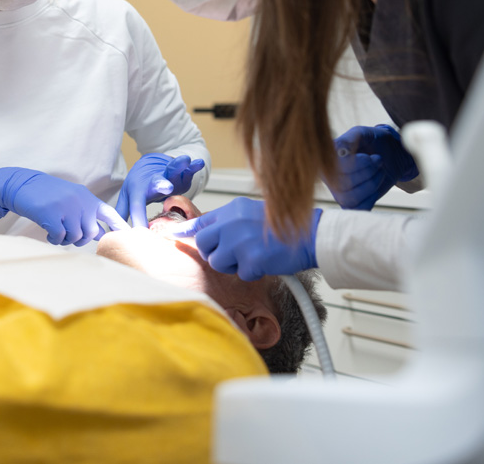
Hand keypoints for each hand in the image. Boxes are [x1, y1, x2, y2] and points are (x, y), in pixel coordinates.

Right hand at [0, 167, 128, 246]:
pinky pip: (60, 238)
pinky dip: (55, 239)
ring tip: (57, 233)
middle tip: (69, 236)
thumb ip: (86, 213)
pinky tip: (49, 233)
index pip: (110, 214)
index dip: (121, 227)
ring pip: (75, 236)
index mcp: (87, 198)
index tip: (133, 237)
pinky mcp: (52, 215)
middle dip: (81, 239)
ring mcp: (66, 208)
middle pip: (91, 232)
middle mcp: (80, 202)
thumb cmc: (48, 194)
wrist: (23, 185)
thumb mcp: (71, 199)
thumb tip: (99, 234)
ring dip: (66, 240)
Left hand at [115, 153, 205, 227]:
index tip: (141, 232)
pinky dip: (193, 166)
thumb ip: (122, 214)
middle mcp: (152, 181)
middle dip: (160, 185)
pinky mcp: (179, 171)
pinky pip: (187, 168)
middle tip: (165, 188)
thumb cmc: (139, 186)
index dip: (139, 219)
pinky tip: (197, 162)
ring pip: (172, 170)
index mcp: (138, 190)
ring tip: (185, 160)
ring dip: (178, 166)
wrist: (149, 164)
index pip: (137, 207)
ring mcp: (167, 174)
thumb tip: (111, 233)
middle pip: (155, 183)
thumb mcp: (128, 199)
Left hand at [179, 197, 318, 280]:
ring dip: (232, 265)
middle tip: (232, 254)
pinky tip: (266, 262)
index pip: (200, 222)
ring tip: (253, 256)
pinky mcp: (251, 260)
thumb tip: (202, 231)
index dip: (184, 231)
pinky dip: (253, 273)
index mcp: (232, 210)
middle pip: (204, 244)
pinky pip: (241, 274)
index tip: (170, 236)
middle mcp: (232, 223)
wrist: (312, 235)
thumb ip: (228, 221)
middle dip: (213, 253)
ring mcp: (240, 242)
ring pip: (218, 262)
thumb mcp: (251, 213)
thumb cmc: (284, 226)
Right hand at [323, 124, 418, 209]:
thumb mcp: (362, 134)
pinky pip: (359, 208)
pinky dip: (372, 196)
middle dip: (367, 172)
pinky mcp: (351, 203)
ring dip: (372, 183)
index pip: (334, 168)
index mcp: (326, 159)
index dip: (356, 164)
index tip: (369, 156)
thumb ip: (350, 138)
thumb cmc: (373, 142)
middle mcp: (328, 176)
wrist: (391, 154)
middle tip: (378, 160)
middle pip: (342, 184)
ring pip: (350, 198)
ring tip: (379, 171)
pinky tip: (376, 184)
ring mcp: (338, 192)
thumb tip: (339, 150)